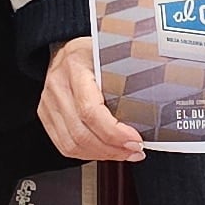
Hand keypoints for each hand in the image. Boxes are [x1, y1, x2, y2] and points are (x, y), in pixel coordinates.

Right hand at [39, 39, 144, 160]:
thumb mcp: (111, 54)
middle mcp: (58, 86)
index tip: (135, 139)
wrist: (65, 49)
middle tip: (135, 150)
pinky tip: (105, 152)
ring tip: (124, 153)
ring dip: (102, 155)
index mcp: (75, 67)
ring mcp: (48, 103)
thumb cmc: (91, 51)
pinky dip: (87, 154)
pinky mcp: (46, 116)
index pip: (90, 110)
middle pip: (82, 132)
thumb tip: (158, 97)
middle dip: (112, 149)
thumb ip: (128, 73)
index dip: (114, 132)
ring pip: (72, 144)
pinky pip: (65, 145)